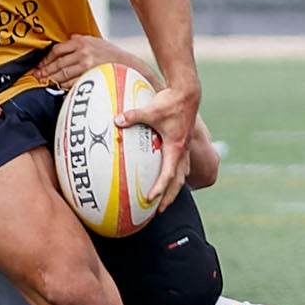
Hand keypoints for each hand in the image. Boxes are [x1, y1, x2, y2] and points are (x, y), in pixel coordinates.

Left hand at [33, 34, 129, 87]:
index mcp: (81, 41)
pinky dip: (63, 85)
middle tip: (38, 76)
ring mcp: (87, 64)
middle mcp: (83, 52)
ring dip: (52, 79)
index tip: (40, 65)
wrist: (128, 64)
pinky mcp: (91, 76)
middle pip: (58, 62)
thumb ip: (81, 40)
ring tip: (44, 82)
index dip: (46, 59)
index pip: (57, 50)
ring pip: (63, 73)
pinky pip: (72, 82)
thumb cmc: (111, 53)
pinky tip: (58, 86)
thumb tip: (68, 38)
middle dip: (45, 70)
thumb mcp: (96, 41)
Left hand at [117, 81, 200, 210]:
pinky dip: (175, 175)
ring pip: (181, 174)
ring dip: (174, 188)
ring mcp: (184, 148)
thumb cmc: (171, 101)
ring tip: (165, 200)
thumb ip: (133, 116)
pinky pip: (180, 165)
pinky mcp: (182, 142)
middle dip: (170, 197)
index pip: (168, 174)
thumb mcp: (151, 109)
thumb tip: (117, 120)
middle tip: (160, 211)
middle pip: (178, 181)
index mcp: (176, 148)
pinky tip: (168, 178)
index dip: (160, 188)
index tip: (150, 198)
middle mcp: (182, 151)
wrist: (187, 93)